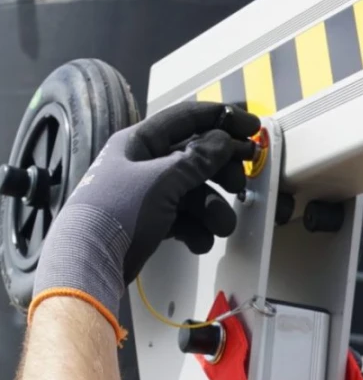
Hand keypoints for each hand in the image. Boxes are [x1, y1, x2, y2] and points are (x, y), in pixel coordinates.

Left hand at [29, 102, 260, 340]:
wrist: (91, 260)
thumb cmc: (120, 210)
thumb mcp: (161, 180)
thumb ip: (196, 159)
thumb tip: (224, 140)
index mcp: (140, 142)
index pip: (186, 119)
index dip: (221, 119)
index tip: (253, 128)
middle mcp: (145, 163)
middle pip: (196, 158)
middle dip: (221, 172)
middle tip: (241, 184)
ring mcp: (150, 194)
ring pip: (195, 193)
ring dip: (213, 209)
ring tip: (221, 226)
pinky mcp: (153, 222)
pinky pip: (186, 219)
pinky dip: (197, 230)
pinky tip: (198, 242)